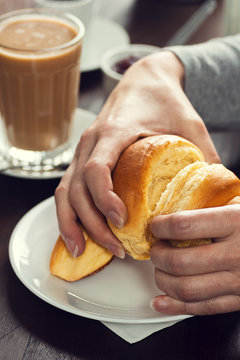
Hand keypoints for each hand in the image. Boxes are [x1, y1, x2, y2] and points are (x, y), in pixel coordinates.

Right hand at [55, 51, 218, 257]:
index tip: (121, 221)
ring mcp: (82, 150)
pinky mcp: (82, 157)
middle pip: (76, 188)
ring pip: (65, 191)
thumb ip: (205, 154)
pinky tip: (78, 232)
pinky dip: (69, 212)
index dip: (104, 198)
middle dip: (91, 223)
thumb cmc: (163, 100)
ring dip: (71, 223)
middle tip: (115, 247)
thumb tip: (219, 191)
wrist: (144, 80)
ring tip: (82, 250)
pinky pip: (67, 188)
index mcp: (114, 131)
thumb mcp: (189, 123)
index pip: (96, 168)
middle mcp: (90, 141)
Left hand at [149, 204, 239, 314]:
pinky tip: (161, 301)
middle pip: (181, 262)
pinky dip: (176, 307)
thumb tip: (183, 190)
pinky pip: (203, 308)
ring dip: (163, 280)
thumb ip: (214, 199)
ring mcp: (239, 280)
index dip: (161, 226)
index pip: (184, 226)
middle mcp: (237, 253)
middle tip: (155, 248)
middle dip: (158, 255)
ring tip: (159, 269)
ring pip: (187, 289)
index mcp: (236, 222)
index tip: (155, 225)